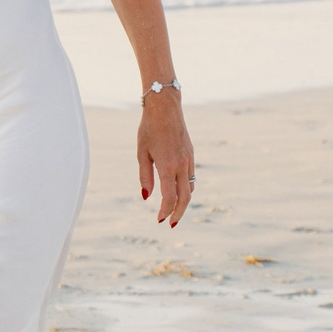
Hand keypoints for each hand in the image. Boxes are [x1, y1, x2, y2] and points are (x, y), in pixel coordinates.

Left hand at [139, 94, 193, 226]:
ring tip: (174, 211)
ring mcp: (189, 160)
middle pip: (185, 197)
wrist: (166, 107)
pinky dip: (186, 189)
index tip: (159, 220)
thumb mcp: (141, 153)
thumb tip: (146, 196)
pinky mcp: (191, 154)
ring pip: (190, 188)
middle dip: (178, 213)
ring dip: (183, 202)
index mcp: (168, 166)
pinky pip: (191, 177)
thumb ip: (145, 176)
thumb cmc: (149, 128)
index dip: (165, 211)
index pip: (169, 196)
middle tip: (170, 224)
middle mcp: (182, 165)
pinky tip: (179, 192)